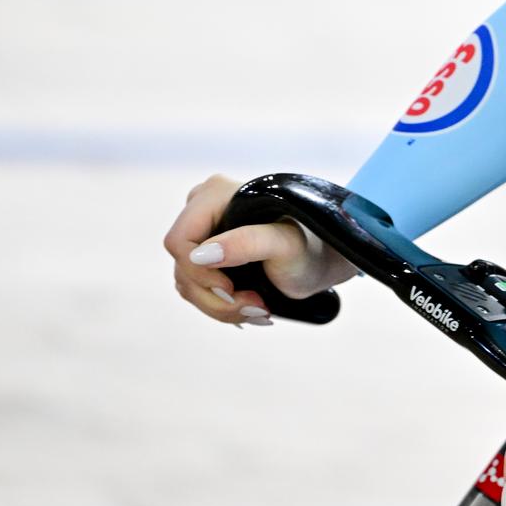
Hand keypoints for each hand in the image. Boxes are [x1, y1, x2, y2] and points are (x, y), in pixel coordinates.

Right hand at [162, 173, 355, 325]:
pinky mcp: (208, 255)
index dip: (199, 272)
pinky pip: (197, 288)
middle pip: (183, 266)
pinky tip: (249, 308)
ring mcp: (204, 233)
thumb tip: (200, 255)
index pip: (180, 242)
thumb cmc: (313, 246)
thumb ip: (248, 243)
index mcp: (215, 194)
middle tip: (256, 308)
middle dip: (216, 296)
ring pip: (188, 282)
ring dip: (220, 306)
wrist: (325, 258)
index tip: (231, 289)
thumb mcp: (286, 244)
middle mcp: (203, 210)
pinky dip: (221, 305)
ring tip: (259, 311)